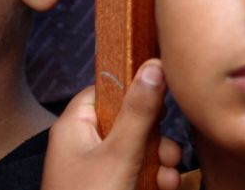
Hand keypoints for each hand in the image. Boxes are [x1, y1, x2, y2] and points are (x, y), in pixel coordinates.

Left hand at [43, 59, 182, 189]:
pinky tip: (166, 187)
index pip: (106, 90)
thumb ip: (139, 111)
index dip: (134, 92)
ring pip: (138, 150)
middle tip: (167, 152)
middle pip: (128, 121)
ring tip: (169, 175)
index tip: (160, 99)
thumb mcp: (120, 154)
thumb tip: (154, 66)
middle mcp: (84, 145)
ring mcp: (96, 170)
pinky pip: (137, 173)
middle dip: (155, 137)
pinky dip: (154, 179)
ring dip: (160, 161)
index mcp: (75, 126)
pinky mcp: (110, 189)